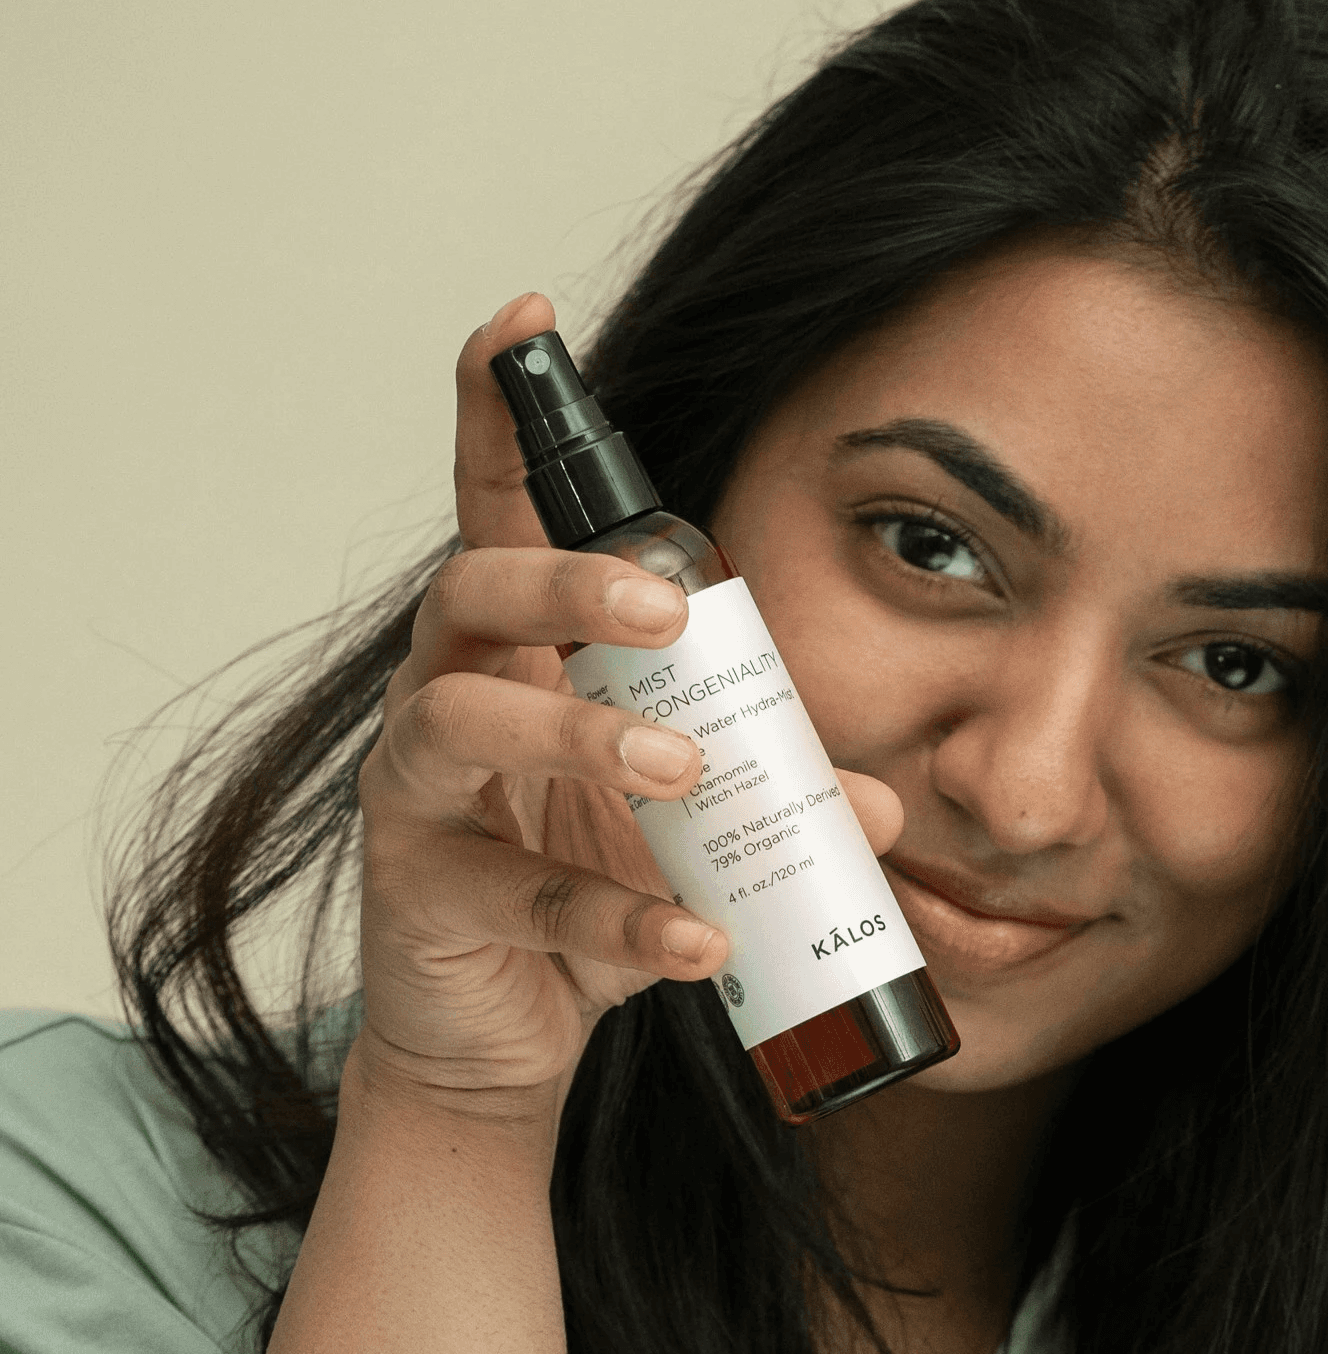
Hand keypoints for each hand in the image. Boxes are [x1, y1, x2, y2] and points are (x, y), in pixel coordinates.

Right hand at [349, 294, 902, 1115]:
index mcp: (519, 647)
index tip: (524, 320)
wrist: (510, 1033)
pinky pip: (520, 896)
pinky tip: (698, 941)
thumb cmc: (591, 882)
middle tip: (667, 601)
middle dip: (565, 579)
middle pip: (471, 589)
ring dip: (581, 736)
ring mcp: (421, 795)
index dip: (499, 414)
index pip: (498, 511)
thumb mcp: (689, 812)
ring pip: (463, 724)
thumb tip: (879, 797)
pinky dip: (622, 920)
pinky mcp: (425, 897)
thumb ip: (772, 780)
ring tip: (682, 770)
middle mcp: (449, 695)